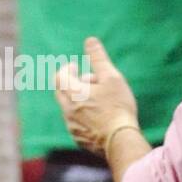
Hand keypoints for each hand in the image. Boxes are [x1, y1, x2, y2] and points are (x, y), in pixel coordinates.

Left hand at [54, 36, 140, 157]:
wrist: (121, 141)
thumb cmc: (117, 107)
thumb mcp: (111, 78)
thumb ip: (98, 58)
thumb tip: (90, 40)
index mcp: (72, 93)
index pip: (60, 76)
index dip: (67, 69)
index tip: (77, 67)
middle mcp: (67, 110)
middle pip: (62, 92)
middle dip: (73, 84)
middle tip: (90, 82)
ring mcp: (72, 126)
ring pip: (69, 109)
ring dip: (79, 100)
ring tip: (99, 99)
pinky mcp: (79, 139)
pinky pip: (76, 123)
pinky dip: (83, 116)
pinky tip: (101, 118)